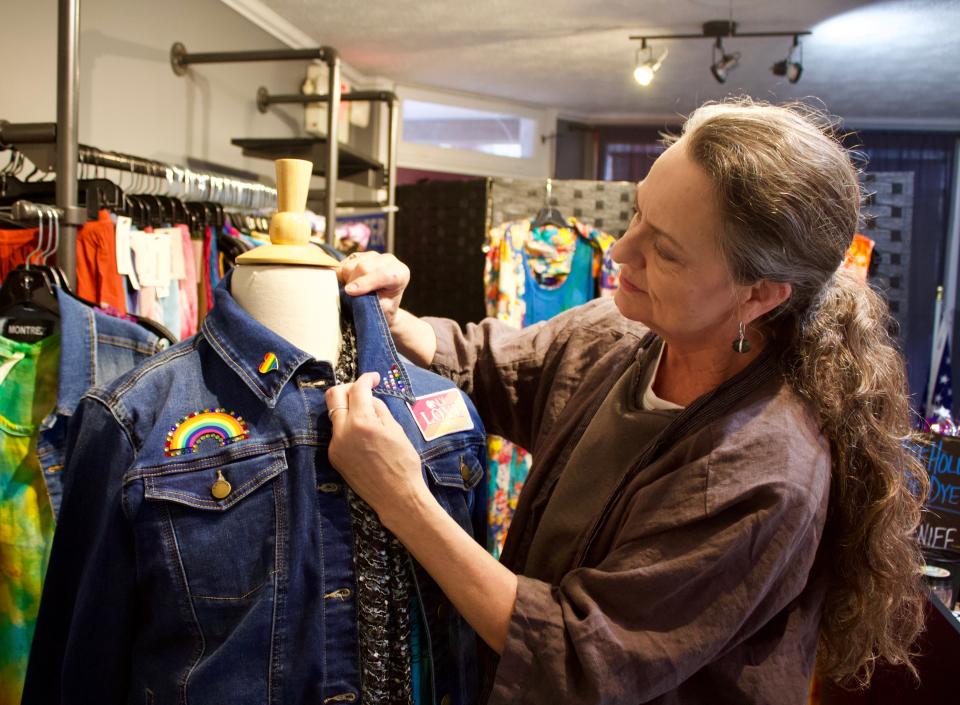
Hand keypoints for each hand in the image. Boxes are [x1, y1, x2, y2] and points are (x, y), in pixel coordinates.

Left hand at [325, 372, 430, 525]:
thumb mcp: (395, 429)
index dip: (366, 378)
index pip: (357, 388)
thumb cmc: (403, 462)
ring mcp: (335, 445)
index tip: (374, 378)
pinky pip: (338, 433)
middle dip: (348, 387)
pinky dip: (348, 427)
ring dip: (349, 409)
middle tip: (363, 390)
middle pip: (333, 395)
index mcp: (362, 422)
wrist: (396, 496)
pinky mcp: (334, 457)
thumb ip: (378, 409)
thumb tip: (369, 398)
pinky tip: (364, 436)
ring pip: (335, 415)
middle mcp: (342, 432)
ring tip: (368, 416)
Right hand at [338, 252, 409, 326]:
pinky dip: (342, 275)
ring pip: (351, 265)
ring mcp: (374, 255)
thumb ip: (371, 302)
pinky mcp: (360, 255)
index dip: (365, 283)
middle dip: (352, 283)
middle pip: (364, 267)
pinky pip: (344, 263)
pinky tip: (348, 283)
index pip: (383, 274)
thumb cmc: (384, 309)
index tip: (351, 292)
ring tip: (353, 292)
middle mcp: (389, 260)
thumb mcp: (381, 310)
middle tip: (349, 297)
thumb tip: (351, 292)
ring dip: (346, 280)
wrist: (383, 304)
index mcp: (400, 273)